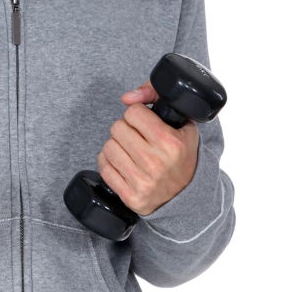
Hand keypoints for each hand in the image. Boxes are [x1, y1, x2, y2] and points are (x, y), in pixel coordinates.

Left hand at [96, 81, 199, 215]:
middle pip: (117, 128)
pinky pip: (104, 168)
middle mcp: (155, 162)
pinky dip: (110, 162)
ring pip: (108, 147)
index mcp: (169, 142)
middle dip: (126, 128)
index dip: (137, 114)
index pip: (132, 112)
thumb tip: (126, 97)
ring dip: (117, 145)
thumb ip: (156, 95)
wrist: (188, 194)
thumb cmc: (183, 155)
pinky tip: (124, 163)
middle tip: (136, 136)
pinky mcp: (130, 196)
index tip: (144, 121)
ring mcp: (142, 181)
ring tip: (131, 150)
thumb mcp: (183, 123)